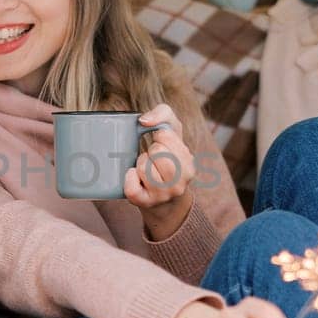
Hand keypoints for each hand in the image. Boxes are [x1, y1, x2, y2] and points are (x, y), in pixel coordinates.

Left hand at [124, 104, 194, 237]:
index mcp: (189, 165)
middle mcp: (180, 183)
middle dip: (150, 151)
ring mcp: (163, 195)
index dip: (159, 137)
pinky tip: (134, 177)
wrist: (164, 199)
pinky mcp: (145, 203)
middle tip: (153, 160)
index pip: (167, 136)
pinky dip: (129, 178)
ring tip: (146, 169)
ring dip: (140, 164)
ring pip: (143, 167)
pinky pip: (131, 188)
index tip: (162, 145)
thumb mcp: (172, 132)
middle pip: (157, 152)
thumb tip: (145, 120)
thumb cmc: (166, 158)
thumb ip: (163, 114)